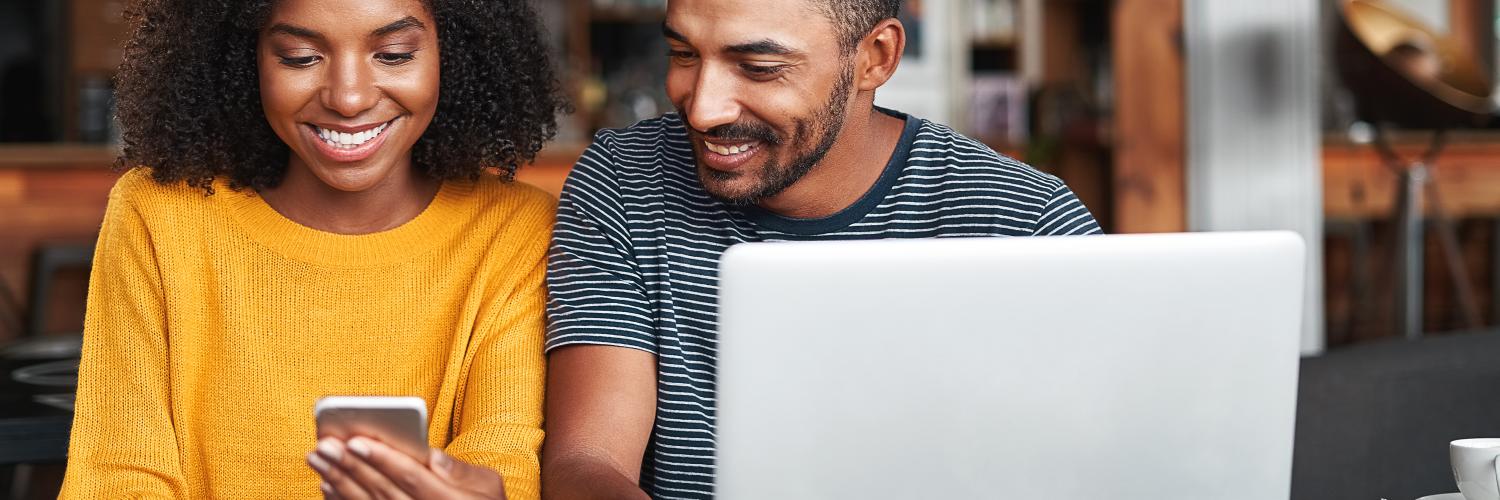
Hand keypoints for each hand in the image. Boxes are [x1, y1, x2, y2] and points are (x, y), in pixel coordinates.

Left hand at [307, 437, 506, 499]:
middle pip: (382, 491)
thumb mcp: (488, 488)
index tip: (356, 441)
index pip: (412, 478)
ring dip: (338, 481)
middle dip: (350, 467)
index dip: (383, 459)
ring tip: (317, 458)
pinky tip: (326, 485)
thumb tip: (431, 454)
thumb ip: (462, 471)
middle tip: (324, 445)